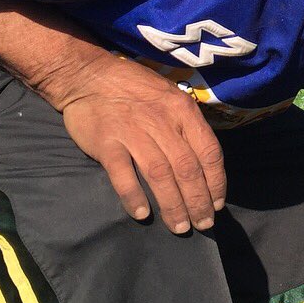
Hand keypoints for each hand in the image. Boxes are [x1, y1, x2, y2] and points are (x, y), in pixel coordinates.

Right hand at [59, 55, 225, 231]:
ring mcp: (133, 132)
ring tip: (180, 227)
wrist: (86, 75)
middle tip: (203, 224)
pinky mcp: (106, 143)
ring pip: (160, 175)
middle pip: (187, 168)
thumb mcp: (170, 97)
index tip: (217, 204)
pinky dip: (134, 196)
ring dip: (172, 205)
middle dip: (198, 201)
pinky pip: (123, 175)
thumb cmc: (133, 88)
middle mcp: (161, 122)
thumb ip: (186, 126)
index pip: (209, 151)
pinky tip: (142, 214)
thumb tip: (203, 164)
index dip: (216, 182)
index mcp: (182, 110)